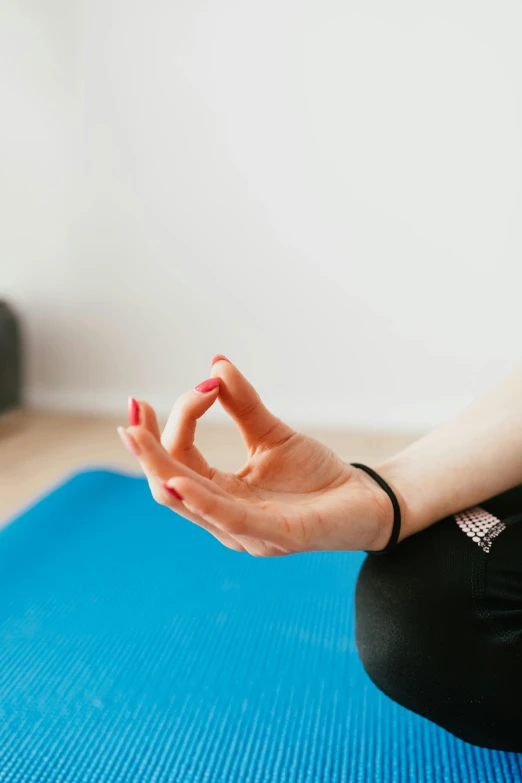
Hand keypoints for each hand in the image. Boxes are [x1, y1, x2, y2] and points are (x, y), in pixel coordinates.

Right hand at [117, 356, 393, 555]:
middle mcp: (225, 516)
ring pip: (189, 503)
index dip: (178, 422)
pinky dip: (201, 500)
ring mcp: (248, 532)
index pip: (180, 460)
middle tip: (132, 411)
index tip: (202, 384)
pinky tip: (180, 478)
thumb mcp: (273, 434)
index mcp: (221, 493)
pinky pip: (230, 521)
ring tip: (138, 435)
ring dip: (160, 467)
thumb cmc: (316, 475)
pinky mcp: (279, 536)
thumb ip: (244, 405)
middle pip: (168, 484)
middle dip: (146, 448)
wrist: (366, 500)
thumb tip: (215, 363)